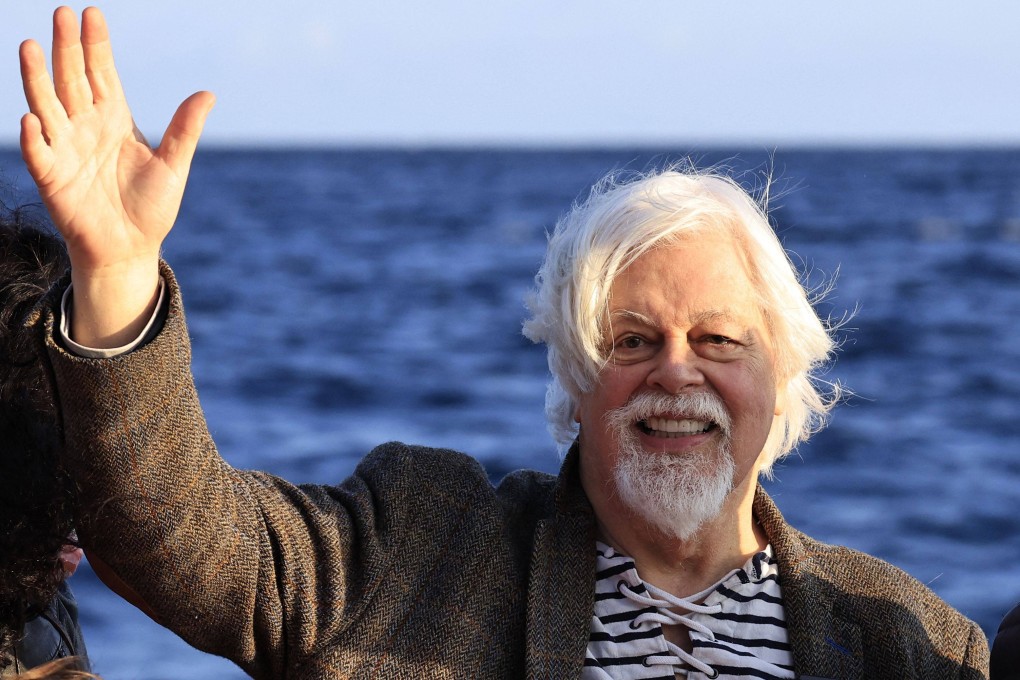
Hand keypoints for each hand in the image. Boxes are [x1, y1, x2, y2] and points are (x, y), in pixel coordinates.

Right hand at [19, 6, 213, 346]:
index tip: (92, 13)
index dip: (95, 45)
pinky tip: (31, 118)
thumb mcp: (174, 166)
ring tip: (32, 47)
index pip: (101, 73)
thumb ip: (185, 130)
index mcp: (115, 119)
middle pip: (72, 79)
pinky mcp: (51, 177)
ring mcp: (64, 148)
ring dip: (37, 78)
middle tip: (62, 13)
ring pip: (47, 106)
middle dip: (67, 48)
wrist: (130, 248)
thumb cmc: (150, 206)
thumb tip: (208, 94)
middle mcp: (85, 126)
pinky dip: (33, 136)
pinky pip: (38, 152)